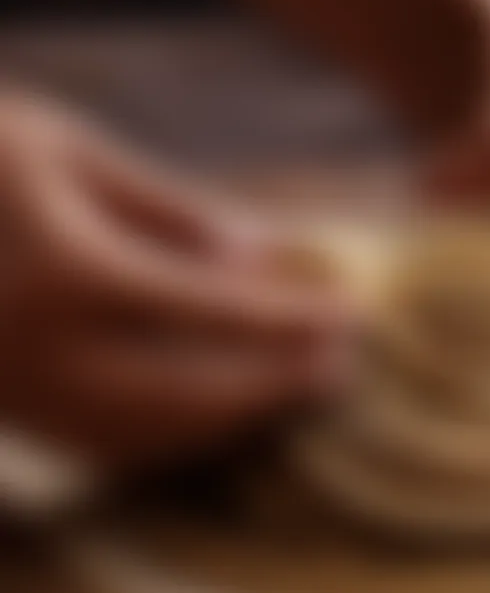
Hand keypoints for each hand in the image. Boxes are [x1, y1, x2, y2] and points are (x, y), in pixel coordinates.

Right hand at [0, 93, 345, 466]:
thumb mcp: (69, 151)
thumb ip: (165, 210)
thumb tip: (255, 257)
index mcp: (68, 272)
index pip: (213, 311)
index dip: (290, 320)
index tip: (352, 318)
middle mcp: (39, 350)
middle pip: (190, 394)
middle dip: (273, 389)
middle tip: (340, 373)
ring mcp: (11, 390)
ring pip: (146, 435)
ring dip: (229, 424)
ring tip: (291, 396)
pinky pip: (98, 441)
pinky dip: (170, 435)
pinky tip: (213, 413)